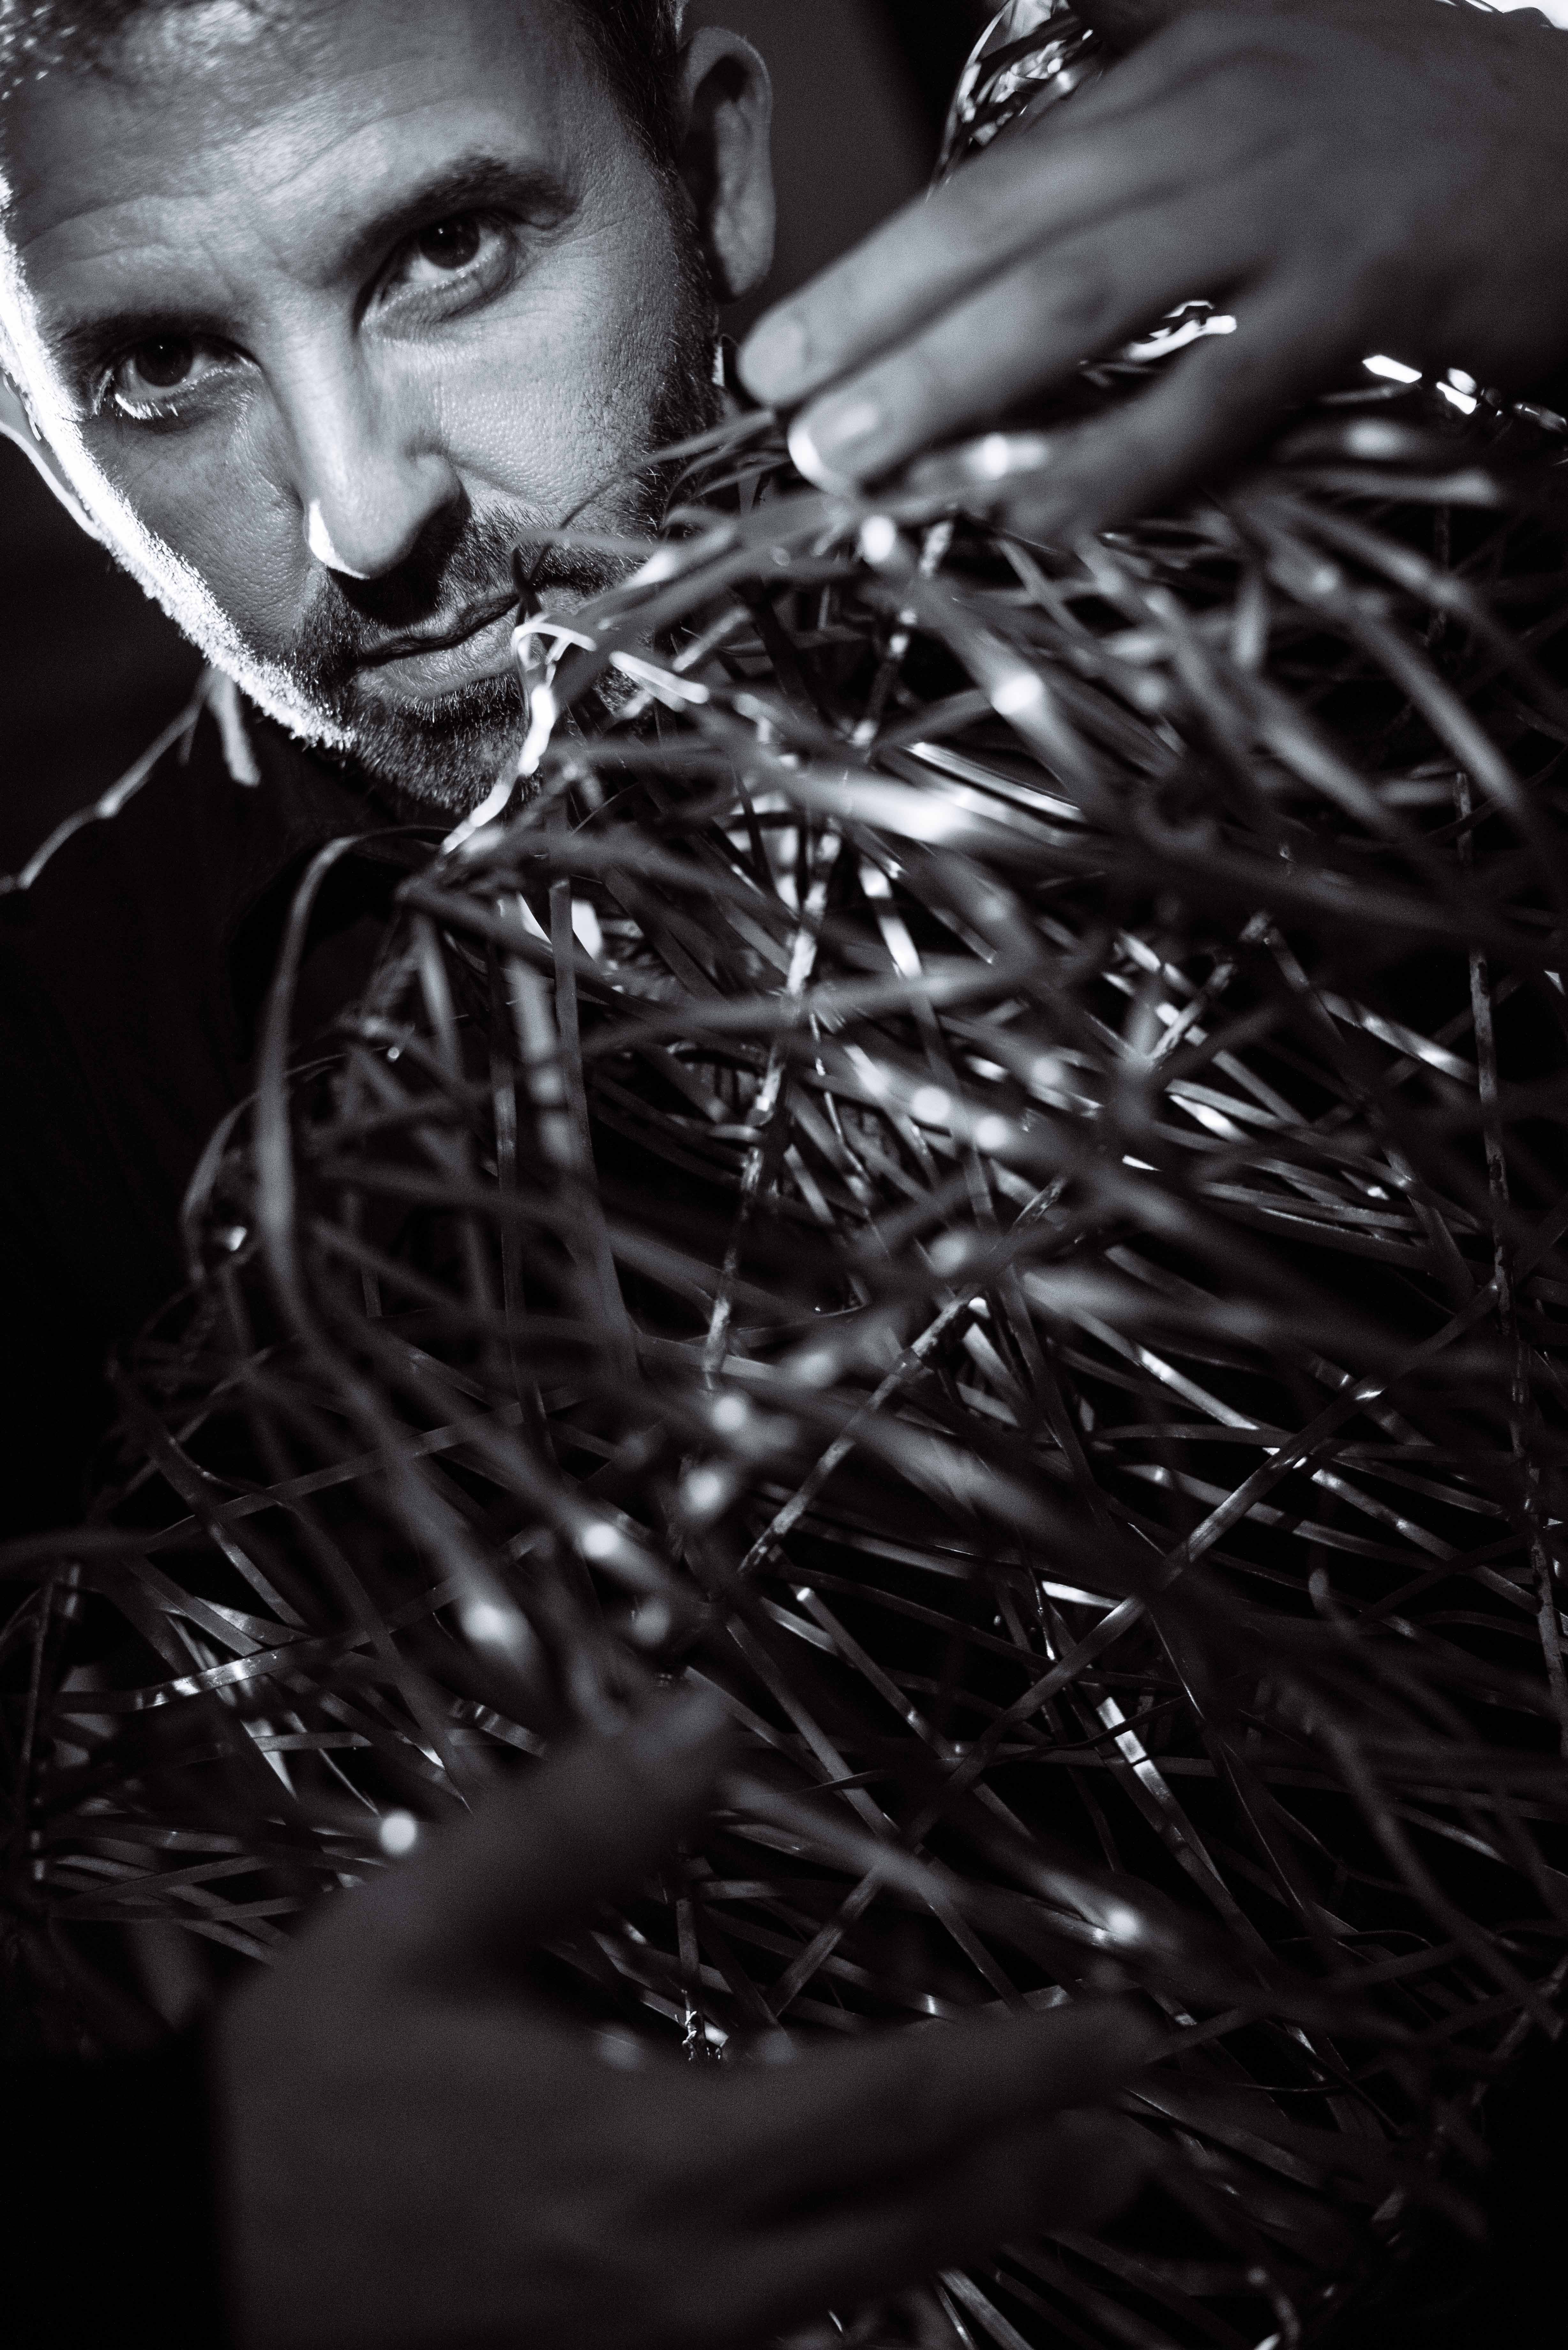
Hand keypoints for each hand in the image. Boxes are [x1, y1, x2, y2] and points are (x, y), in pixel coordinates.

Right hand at [214, 1685, 1157, 2349]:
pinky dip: (866, 2277)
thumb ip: (566, 1829)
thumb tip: (701, 1724)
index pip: (891, 2104)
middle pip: (910, 2228)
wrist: (180, 2276)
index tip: (1121, 2032)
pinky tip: (884, 2243)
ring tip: (1059, 2180)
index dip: (1024, 2065)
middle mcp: (671, 2280)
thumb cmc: (296, 2111)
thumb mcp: (411, 1935)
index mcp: (642, 2161)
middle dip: (1042, 2174)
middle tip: (1139, 2133)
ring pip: (859, 2295)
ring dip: (973, 2230)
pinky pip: (777, 2334)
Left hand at [739, 0, 1567, 533]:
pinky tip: (1035, 510)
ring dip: (952, 386)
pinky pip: (1215, 392)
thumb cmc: (1428, 139)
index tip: (790, 339)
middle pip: (1009, 225)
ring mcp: (1293, 205)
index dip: (885, 263)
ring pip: (1082, 300)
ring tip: (854, 460)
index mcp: (1190, 69)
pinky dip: (1120, 458)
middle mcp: (1223, 119)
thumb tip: (1038, 129)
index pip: (1001, 174)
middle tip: (781, 403)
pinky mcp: (1365, 291)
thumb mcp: (1277, 78)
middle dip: (879, 317)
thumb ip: (1150, 95)